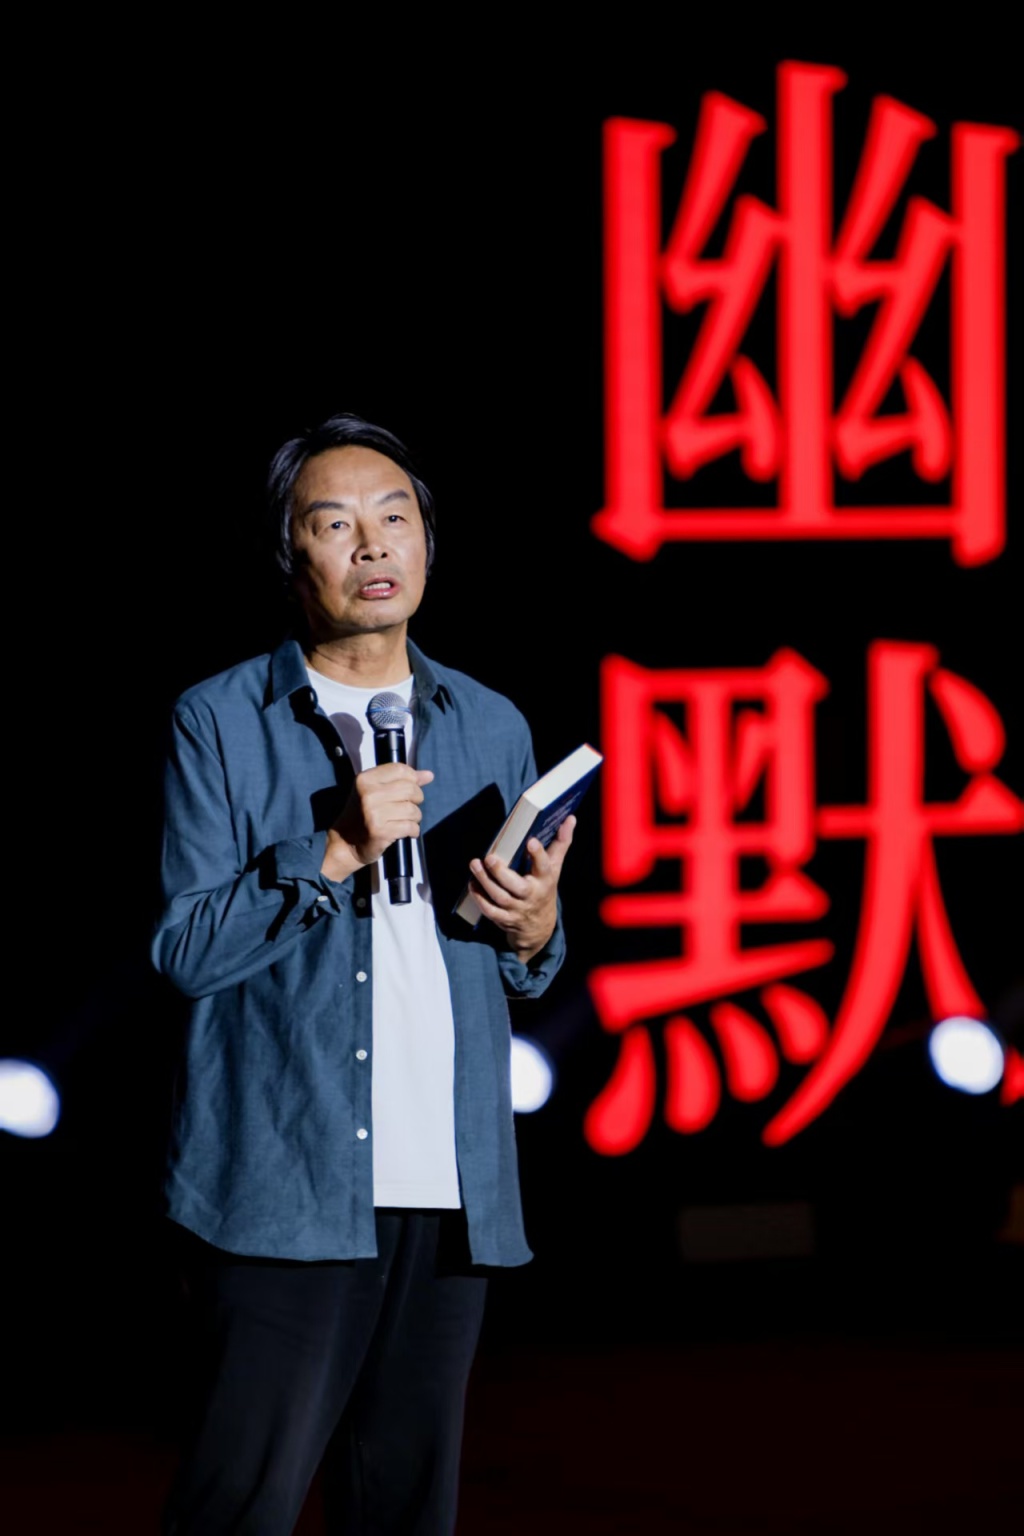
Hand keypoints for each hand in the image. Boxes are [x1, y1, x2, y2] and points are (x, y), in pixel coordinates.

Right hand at [321, 763, 433, 883]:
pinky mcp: (380, 831)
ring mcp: (374, 813)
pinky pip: (411, 826)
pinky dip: (413, 830)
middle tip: (407, 807)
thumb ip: (401, 781)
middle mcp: (368, 794)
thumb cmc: (362, 814)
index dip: (413, 778)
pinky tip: (406, 831)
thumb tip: (428, 775)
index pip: (400, 769)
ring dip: (415, 817)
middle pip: (411, 789)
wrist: (345, 843)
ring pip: (413, 809)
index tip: (412, 787)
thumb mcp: (375, 791)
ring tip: (405, 820)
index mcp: (365, 779)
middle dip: (416, 799)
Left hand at [468, 815, 574, 963]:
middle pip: (518, 886)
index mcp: (545, 880)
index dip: (538, 855)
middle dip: (501, 872)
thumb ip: (561, 843)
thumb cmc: (545, 888)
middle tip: (489, 857)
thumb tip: (570, 818)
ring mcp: (517, 909)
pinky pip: (491, 911)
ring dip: (485, 882)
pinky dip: (480, 898)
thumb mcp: (555, 867)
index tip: (530, 841)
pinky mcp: (505, 918)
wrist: (540, 926)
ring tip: (475, 864)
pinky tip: (472, 883)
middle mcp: (532, 895)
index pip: (544, 867)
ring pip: (501, 897)